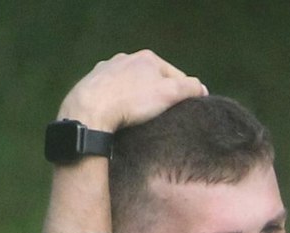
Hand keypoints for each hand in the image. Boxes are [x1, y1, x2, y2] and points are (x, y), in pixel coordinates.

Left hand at [57, 50, 206, 132]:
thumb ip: (191, 88)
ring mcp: (104, 71)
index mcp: (147, 58)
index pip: (174, 75)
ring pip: (127, 86)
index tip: (180, 111)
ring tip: (135, 118)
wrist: (88, 112)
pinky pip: (108, 95)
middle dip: (155, 96)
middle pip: (149, 80)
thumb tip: (202, 89)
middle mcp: (124, 59)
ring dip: (133, 99)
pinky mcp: (88, 86)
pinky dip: (114, 103)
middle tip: (157, 117)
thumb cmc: (131, 101)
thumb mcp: (170, 94)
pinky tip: (115, 116)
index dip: (181, 94)